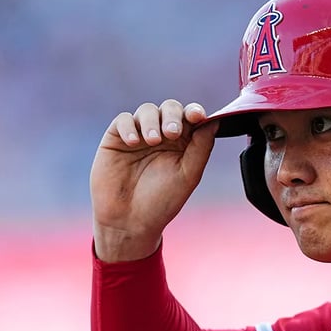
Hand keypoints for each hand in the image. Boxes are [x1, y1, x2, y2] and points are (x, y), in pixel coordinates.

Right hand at [90, 100, 216, 261]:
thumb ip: (201, 147)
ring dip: (152, 121)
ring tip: (152, 140)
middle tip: (172, 133)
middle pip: (170, 108)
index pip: (191, 118)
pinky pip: (123, 120)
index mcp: (183, 143)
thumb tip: (214, 121)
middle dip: (173, 116)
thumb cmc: (162, 202)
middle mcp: (162, 135)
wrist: (129, 222)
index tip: (197, 116)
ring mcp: (139, 135)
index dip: (194, 111)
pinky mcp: (116, 139)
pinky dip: (130, 126)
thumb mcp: (188, 175)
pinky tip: (133, 142)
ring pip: (147, 110)